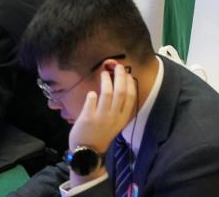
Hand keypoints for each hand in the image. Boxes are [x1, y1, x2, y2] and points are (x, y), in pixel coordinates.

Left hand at [67, 64, 135, 182]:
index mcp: (123, 117)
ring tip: (103, 74)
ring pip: (107, 93)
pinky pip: (91, 101)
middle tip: (117, 66)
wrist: (87, 152)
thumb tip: (119, 88)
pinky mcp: (88, 118)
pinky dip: (92, 95)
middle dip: (120, 76)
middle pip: (120, 91)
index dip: (130, 83)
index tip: (127, 74)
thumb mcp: (116, 123)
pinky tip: (91, 93)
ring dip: (106, 80)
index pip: (131, 96)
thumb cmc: (101, 135)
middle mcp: (114, 116)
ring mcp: (101, 117)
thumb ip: (118, 108)